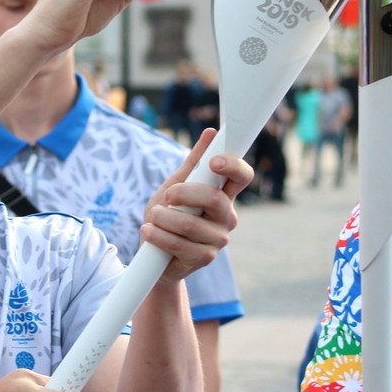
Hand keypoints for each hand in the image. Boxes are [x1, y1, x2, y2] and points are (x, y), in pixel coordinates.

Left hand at [141, 129, 252, 282]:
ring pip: (190, 223)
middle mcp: (227, 216)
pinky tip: (148, 231)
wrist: (156, 254)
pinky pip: (178, 243)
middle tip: (166, 196)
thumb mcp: (176, 185)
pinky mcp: (205, 258)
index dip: (233, 166)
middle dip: (182, 193)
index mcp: (224, 194)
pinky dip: (157, 234)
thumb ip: (193, 163)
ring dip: (162, 217)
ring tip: (152, 217)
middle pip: (214, 198)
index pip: (242, 176)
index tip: (214, 162)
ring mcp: (218, 239)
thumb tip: (211, 133)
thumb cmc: (168, 215)